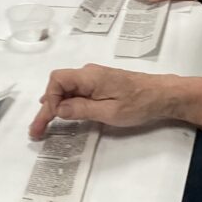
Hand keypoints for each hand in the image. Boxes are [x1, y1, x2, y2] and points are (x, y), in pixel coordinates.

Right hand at [30, 64, 173, 137]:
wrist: (163, 95)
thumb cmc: (139, 104)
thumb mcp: (109, 112)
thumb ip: (81, 109)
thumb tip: (57, 109)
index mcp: (89, 76)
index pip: (57, 81)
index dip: (48, 101)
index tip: (45, 122)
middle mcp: (89, 72)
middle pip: (58, 84)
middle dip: (46, 106)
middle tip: (38, 129)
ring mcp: (95, 77)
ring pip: (66, 87)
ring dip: (55, 105)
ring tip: (44, 123)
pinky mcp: (101, 83)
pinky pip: (77, 90)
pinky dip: (66, 102)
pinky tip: (62, 113)